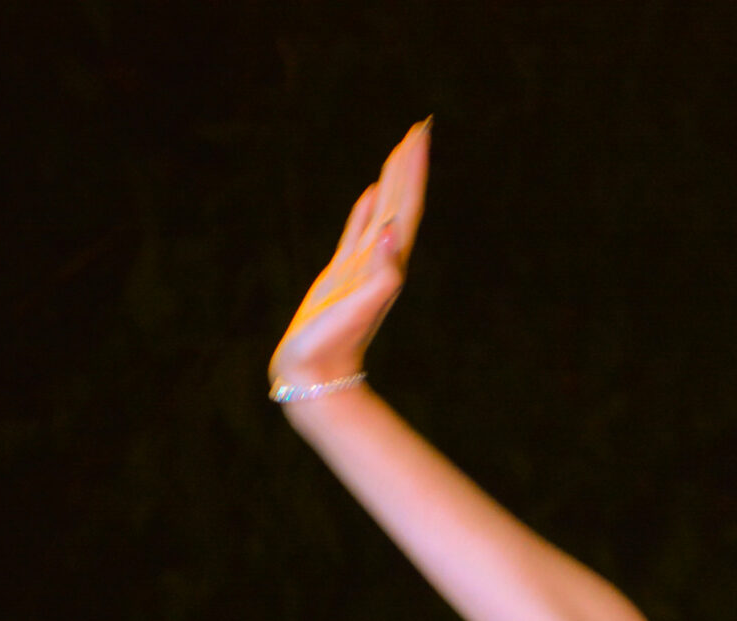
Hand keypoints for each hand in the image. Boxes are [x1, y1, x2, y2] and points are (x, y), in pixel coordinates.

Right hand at [268, 119, 430, 392]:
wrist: (316, 376)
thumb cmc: (333, 345)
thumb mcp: (359, 309)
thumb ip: (380, 275)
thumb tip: (391, 232)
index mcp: (386, 263)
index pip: (404, 208)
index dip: (412, 173)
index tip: (420, 137)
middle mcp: (379, 261)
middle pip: (398, 203)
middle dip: (408, 167)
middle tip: (418, 129)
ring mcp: (360, 266)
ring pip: (381, 212)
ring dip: (391, 182)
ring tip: (400, 152)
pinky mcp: (340, 274)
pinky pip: (357, 232)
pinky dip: (366, 209)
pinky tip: (370, 194)